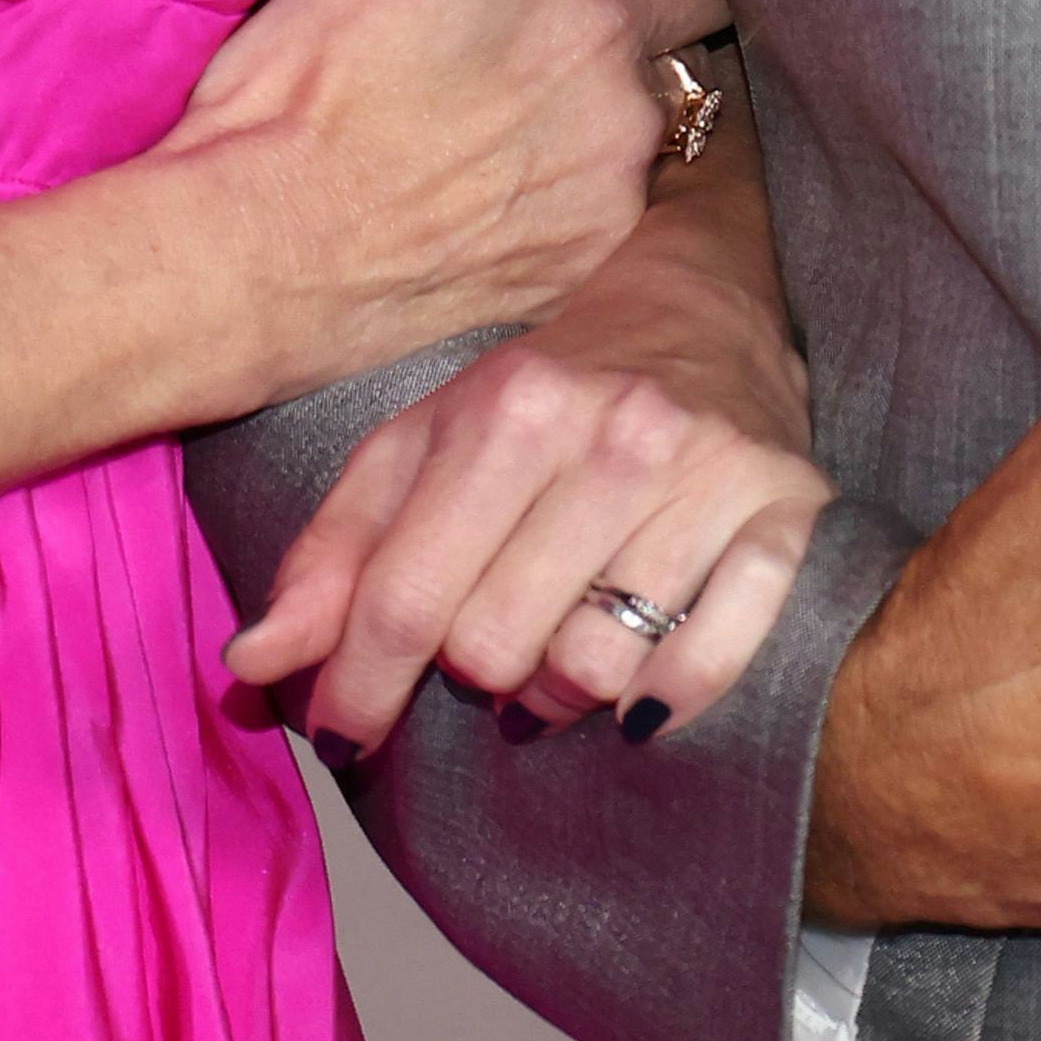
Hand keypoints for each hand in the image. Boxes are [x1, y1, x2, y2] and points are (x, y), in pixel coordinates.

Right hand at [158, 0, 727, 403]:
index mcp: (596, 26)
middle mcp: (626, 125)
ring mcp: (605, 214)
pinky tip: (490, 188)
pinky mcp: (571, 282)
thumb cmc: (309, 90)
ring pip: (644, 142)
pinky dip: (572, 195)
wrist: (252, 256)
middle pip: (677, 61)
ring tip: (498, 123)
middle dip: (626, 42)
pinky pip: (607, 216)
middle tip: (521, 47)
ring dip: (603, 123)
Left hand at [229, 150, 825, 760]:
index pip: (405, 596)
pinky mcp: (788, 517)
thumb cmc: (545, 395)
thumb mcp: (423, 443)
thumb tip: (251, 667)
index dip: (356, 685)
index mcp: (513, 406)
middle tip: (484, 649)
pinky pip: (708, 667)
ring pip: (594, 672)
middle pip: (493, 649)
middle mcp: (616, 433)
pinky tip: (641, 678)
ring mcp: (709, 477)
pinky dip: (664, 696)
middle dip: (471, 675)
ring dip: (559, 694)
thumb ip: (334, 554)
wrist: (702, 308)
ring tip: (558, 646)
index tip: (340, 732)